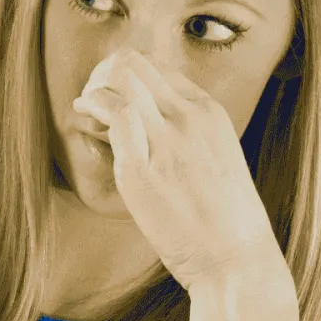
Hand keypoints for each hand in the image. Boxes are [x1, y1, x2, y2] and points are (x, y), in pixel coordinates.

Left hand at [70, 48, 283, 290]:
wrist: (236, 257)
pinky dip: (91, 107)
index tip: (112, 97)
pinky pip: (112, 114)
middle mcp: (189, 117)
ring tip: (86, 108)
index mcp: (209, 112)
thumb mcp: (212, 159)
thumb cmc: (222, 220)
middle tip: (93, 98)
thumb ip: (185, 136)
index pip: (157, 68)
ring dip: (93, 87)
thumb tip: (146, 126)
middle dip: (103, 72)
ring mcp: (167, 139)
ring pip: (120, 78)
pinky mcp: (142, 168)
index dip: (125, 76)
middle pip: (133, 63)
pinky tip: (84, 118)